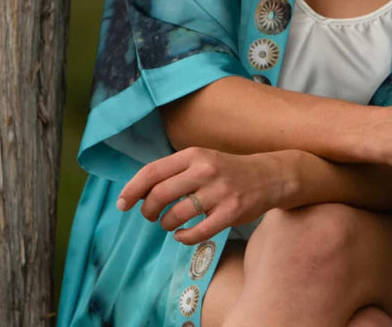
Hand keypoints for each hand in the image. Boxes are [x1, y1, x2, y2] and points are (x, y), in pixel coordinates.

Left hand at [116, 147, 291, 243]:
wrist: (270, 176)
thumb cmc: (228, 170)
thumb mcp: (202, 159)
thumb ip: (175, 172)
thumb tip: (140, 191)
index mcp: (194, 154)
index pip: (152, 172)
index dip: (132, 190)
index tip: (122, 204)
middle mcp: (205, 170)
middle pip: (160, 195)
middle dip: (147, 210)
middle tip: (149, 216)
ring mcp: (219, 192)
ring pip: (175, 215)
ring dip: (165, 224)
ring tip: (168, 223)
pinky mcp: (230, 213)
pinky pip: (197, 232)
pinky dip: (183, 237)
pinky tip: (182, 235)